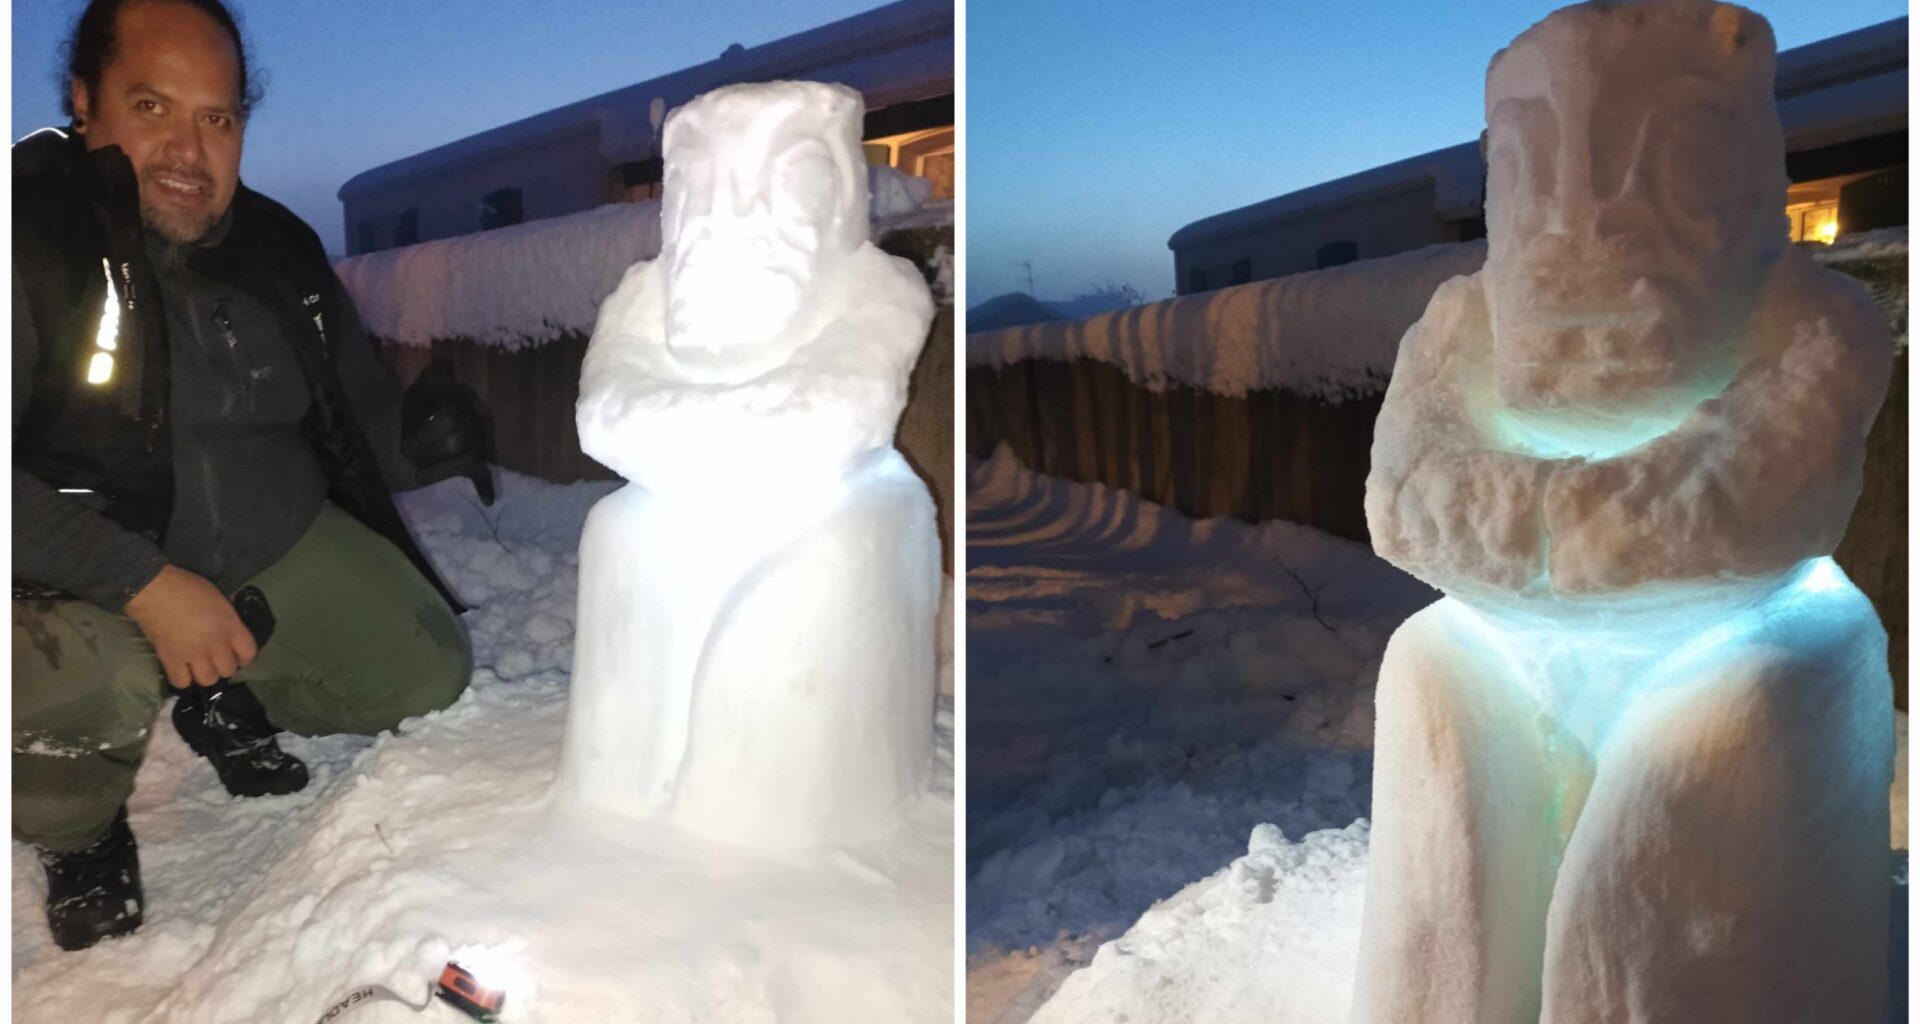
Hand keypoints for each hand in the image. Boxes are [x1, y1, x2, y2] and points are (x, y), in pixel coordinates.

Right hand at [124, 565, 257, 687]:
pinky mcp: (170, 660)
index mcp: (230, 626)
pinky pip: (181, 682)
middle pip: (228, 670)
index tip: (238, 655)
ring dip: (205, 674)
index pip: (249, 653)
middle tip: (214, 658)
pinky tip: (181, 669)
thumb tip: (231, 628)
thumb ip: (228, 618)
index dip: (244, 657)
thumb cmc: (188, 587)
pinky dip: (182, 678)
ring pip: (208, 680)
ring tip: (198, 665)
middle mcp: (215, 644)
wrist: (155, 589)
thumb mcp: (219, 599)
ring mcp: (193, 655)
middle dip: (223, 666)